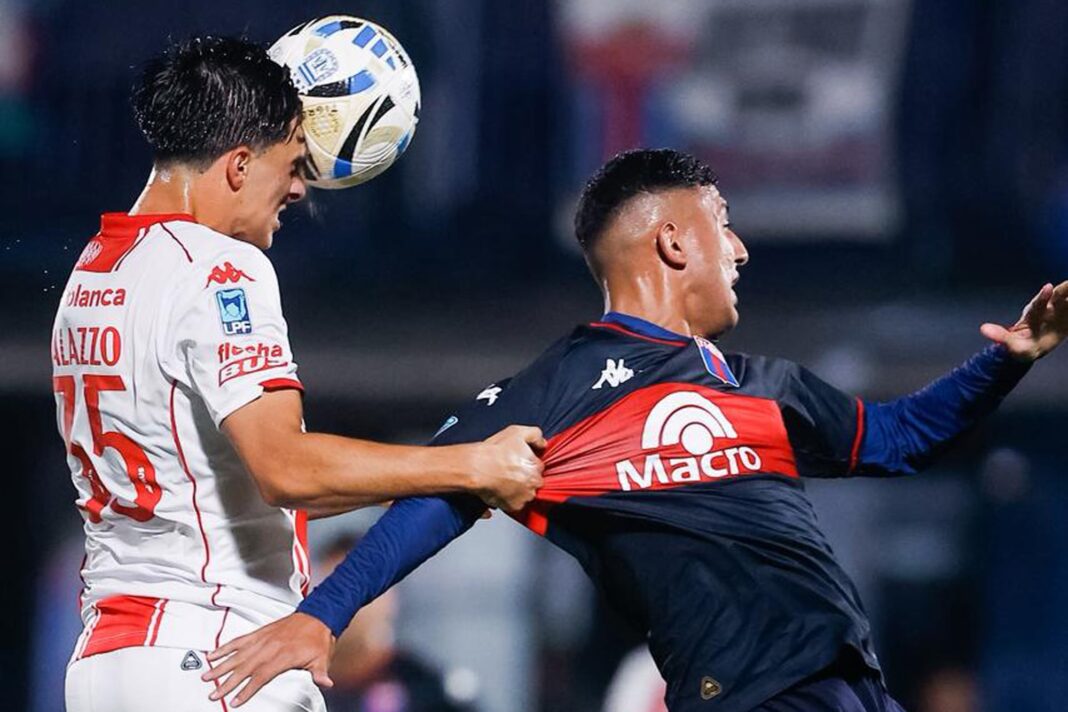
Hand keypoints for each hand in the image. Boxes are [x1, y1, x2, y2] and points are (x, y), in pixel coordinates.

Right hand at [202, 612, 334, 706]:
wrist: (318, 616)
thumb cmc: (318, 637)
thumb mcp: (321, 658)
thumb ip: (319, 674)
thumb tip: (325, 683)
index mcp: (283, 656)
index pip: (261, 676)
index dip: (247, 690)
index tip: (236, 700)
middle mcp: (270, 647)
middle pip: (244, 667)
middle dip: (227, 682)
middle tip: (214, 694)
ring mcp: (263, 639)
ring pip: (238, 654)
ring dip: (221, 666)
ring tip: (207, 676)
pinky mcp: (260, 633)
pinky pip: (239, 640)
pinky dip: (225, 648)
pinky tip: (213, 654)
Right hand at [470, 425, 545, 511]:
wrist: (476, 467)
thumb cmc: (494, 451)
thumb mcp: (518, 432)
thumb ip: (535, 435)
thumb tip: (542, 443)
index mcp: (536, 467)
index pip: (538, 467)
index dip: (527, 463)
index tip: (518, 462)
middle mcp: (533, 485)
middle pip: (532, 481)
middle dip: (524, 477)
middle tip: (509, 471)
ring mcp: (523, 498)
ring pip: (524, 494)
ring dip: (517, 489)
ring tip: (503, 480)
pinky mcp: (512, 507)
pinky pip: (514, 504)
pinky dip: (508, 499)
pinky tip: (500, 489)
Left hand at [981, 281, 1067, 360]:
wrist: (1034, 347)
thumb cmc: (1022, 347)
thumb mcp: (1013, 346)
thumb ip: (1000, 337)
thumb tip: (982, 329)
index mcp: (1034, 313)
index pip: (1039, 303)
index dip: (1044, 296)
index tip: (1049, 287)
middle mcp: (1049, 308)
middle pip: (1060, 296)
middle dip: (1067, 288)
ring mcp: (1062, 311)